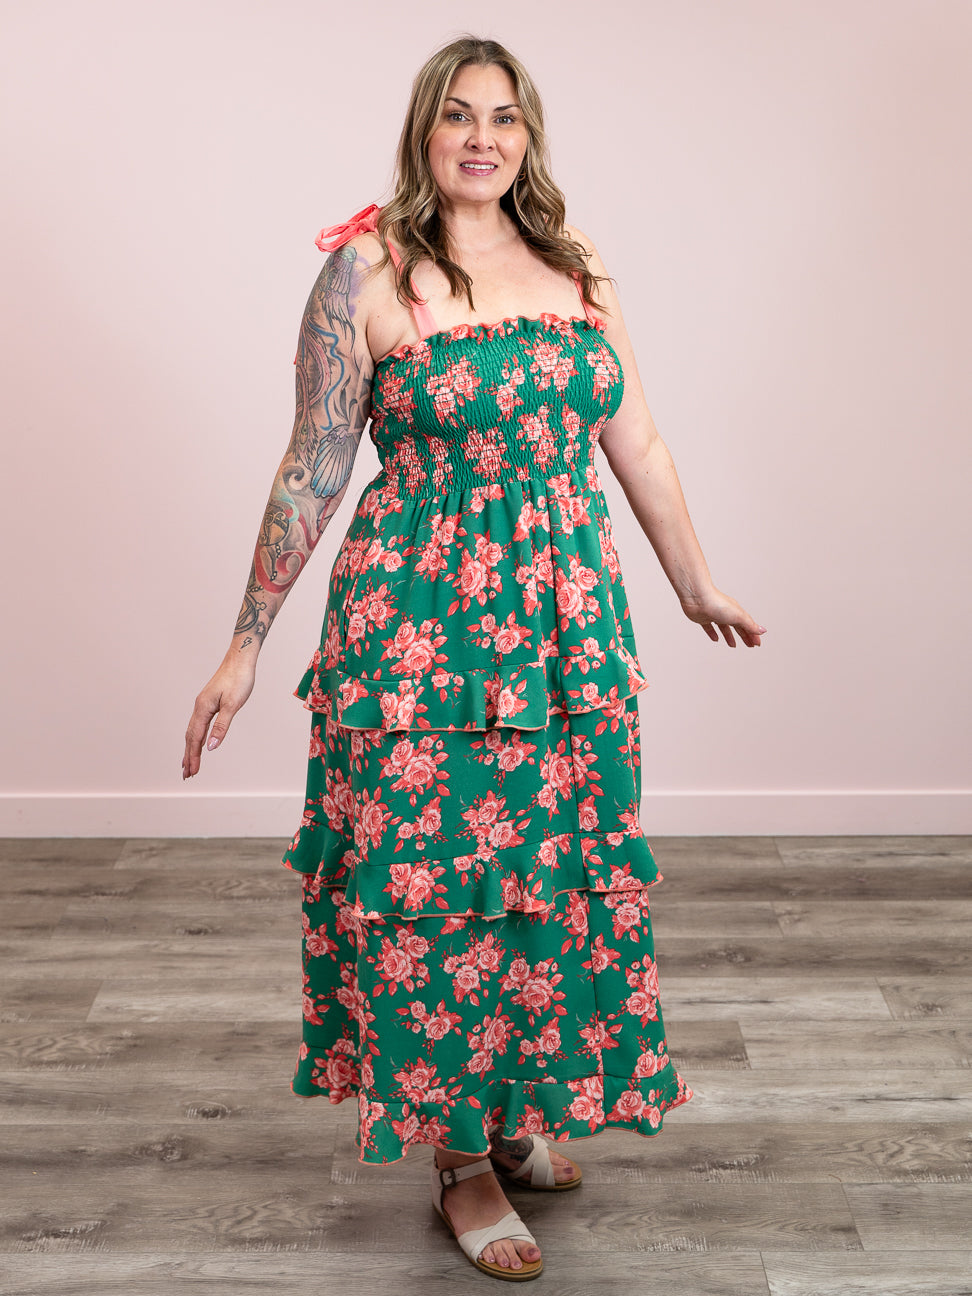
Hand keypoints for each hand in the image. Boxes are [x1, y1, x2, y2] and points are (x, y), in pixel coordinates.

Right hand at [182, 653, 256, 778]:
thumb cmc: (239, 679)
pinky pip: (198, 724)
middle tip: (187, 775)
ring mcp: (203, 705)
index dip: (193, 756)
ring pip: (192, 731)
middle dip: (188, 756)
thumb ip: (221, 727)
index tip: (192, 772)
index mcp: (203, 708)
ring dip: (190, 748)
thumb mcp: (233, 704)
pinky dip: (196, 737)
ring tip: (188, 763)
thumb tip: (211, 747)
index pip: (195, 738)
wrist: (240, 659)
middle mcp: (199, 707)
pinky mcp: (209, 702)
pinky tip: (197, 742)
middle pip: (190, 737)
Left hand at [681, 590, 765, 647]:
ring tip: (733, 645)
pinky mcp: (702, 618)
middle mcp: (726, 613)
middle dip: (745, 636)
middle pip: (738, 627)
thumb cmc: (718, 604)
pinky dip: (713, 633)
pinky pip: (709, 627)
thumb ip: (750, 625)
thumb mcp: (738, 616)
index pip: (748, 625)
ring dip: (729, 636)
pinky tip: (715, 639)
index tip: (757, 644)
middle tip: (750, 645)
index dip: (753, 635)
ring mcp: (714, 615)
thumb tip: (763, 630)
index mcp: (736, 612)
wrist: (697, 598)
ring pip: (724, 628)